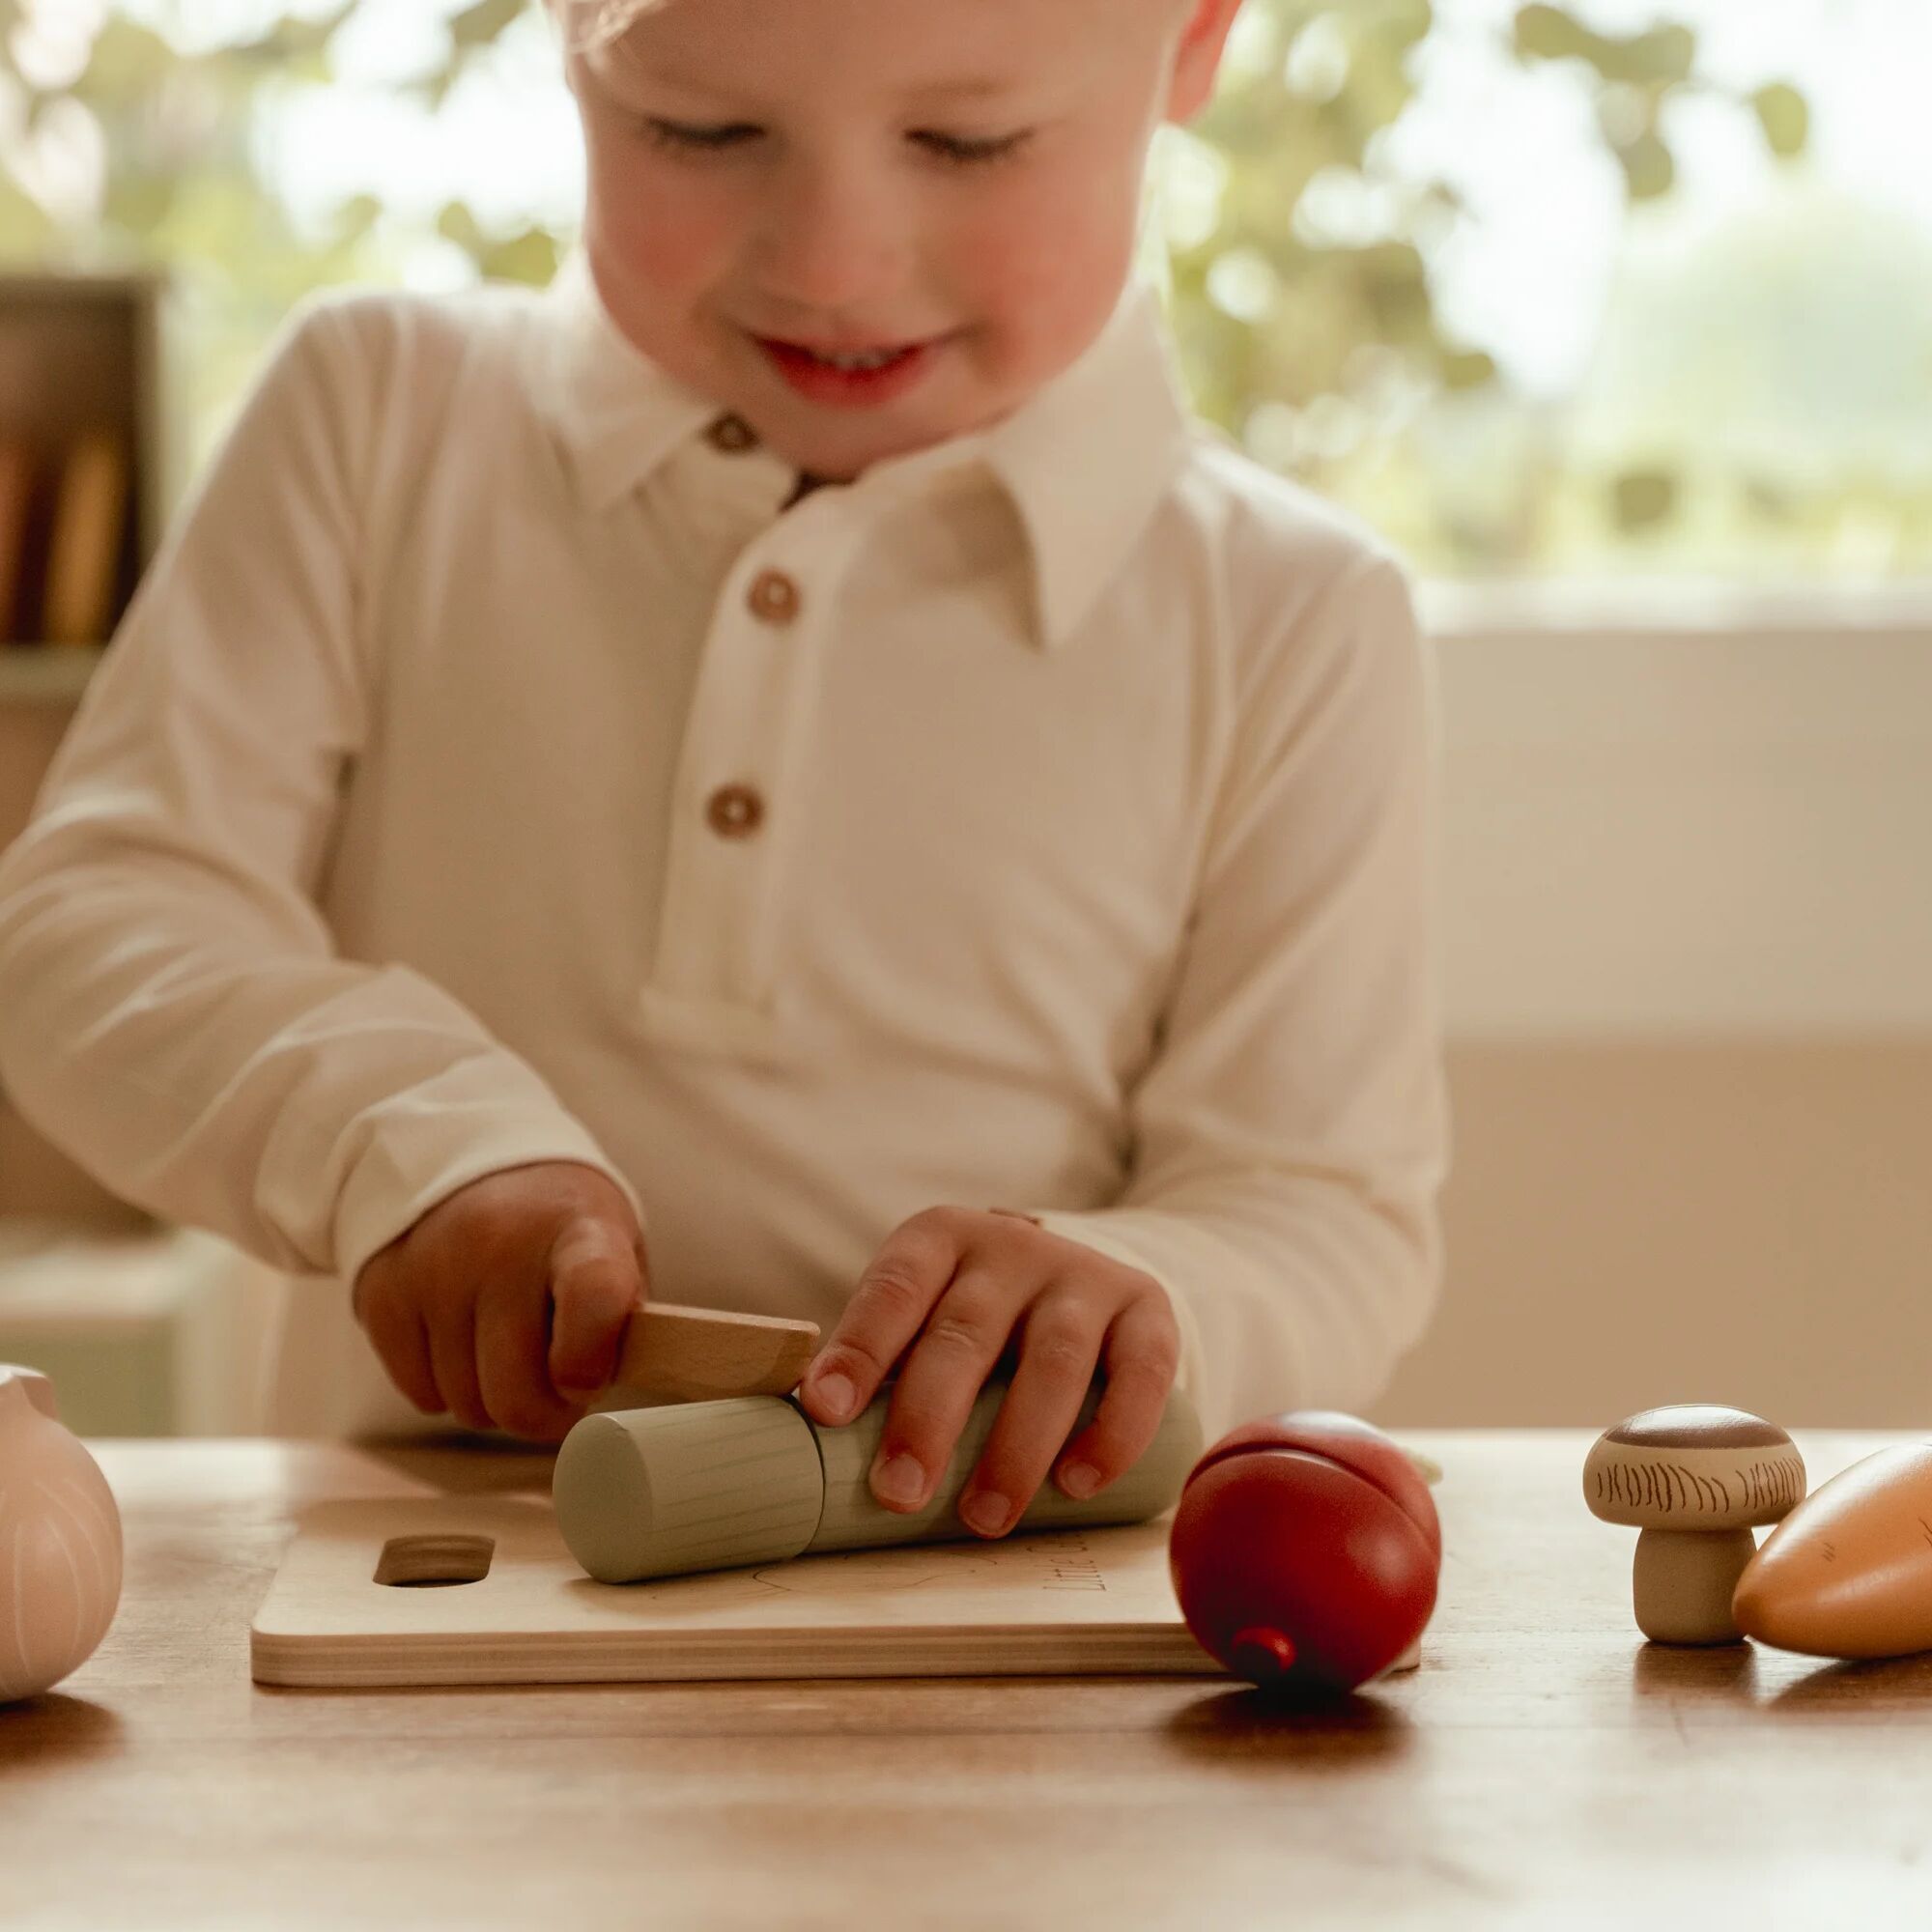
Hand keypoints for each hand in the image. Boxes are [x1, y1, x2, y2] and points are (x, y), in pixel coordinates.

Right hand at [351, 1160, 647, 1441]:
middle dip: (544, 1414)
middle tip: (558, 1390)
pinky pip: (422, 1396)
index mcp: (579, 1231)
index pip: (593, 1297)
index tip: (587, 1380)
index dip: (590, 1360)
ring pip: (467, 1406)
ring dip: (493, 1399)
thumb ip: (621, 1320)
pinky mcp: (383, 1294)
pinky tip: (464, 1340)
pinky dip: (447, 1388)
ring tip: (509, 1348)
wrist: (470, 1157)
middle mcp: (500, 1245)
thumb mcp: (615, 1247)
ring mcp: (434, 1270)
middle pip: (516, 1394)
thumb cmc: (560, 1227)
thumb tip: (592, 1392)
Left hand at [795, 1205, 1181, 1537]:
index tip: (825, 1412)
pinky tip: (1077, 1485)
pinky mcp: (1147, 1311)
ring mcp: (1083, 1276)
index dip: (860, 1350)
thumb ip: (884, 1364)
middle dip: (929, 1418)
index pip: (893, 1289)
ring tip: (984, 1517)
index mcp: (940, 1239)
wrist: (1080, 1276)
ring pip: (1053, 1359)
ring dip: (1016, 1446)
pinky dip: (1111, 1434)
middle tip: (899, 1494)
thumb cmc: (973, 1317)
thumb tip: (809, 1440)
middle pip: (966, 1332)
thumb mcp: (924, 1313)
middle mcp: (1012, 1247)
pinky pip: (1140, 1374)